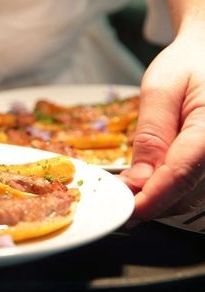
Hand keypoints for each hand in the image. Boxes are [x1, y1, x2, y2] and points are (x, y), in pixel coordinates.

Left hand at [120, 30, 204, 220]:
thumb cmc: (187, 65)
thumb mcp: (160, 90)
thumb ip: (151, 134)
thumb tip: (139, 178)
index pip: (180, 173)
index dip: (150, 197)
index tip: (124, 211)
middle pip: (185, 191)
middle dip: (148, 201)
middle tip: (114, 200)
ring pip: (189, 195)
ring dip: (156, 199)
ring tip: (125, 192)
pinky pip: (192, 187)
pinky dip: (166, 190)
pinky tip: (145, 184)